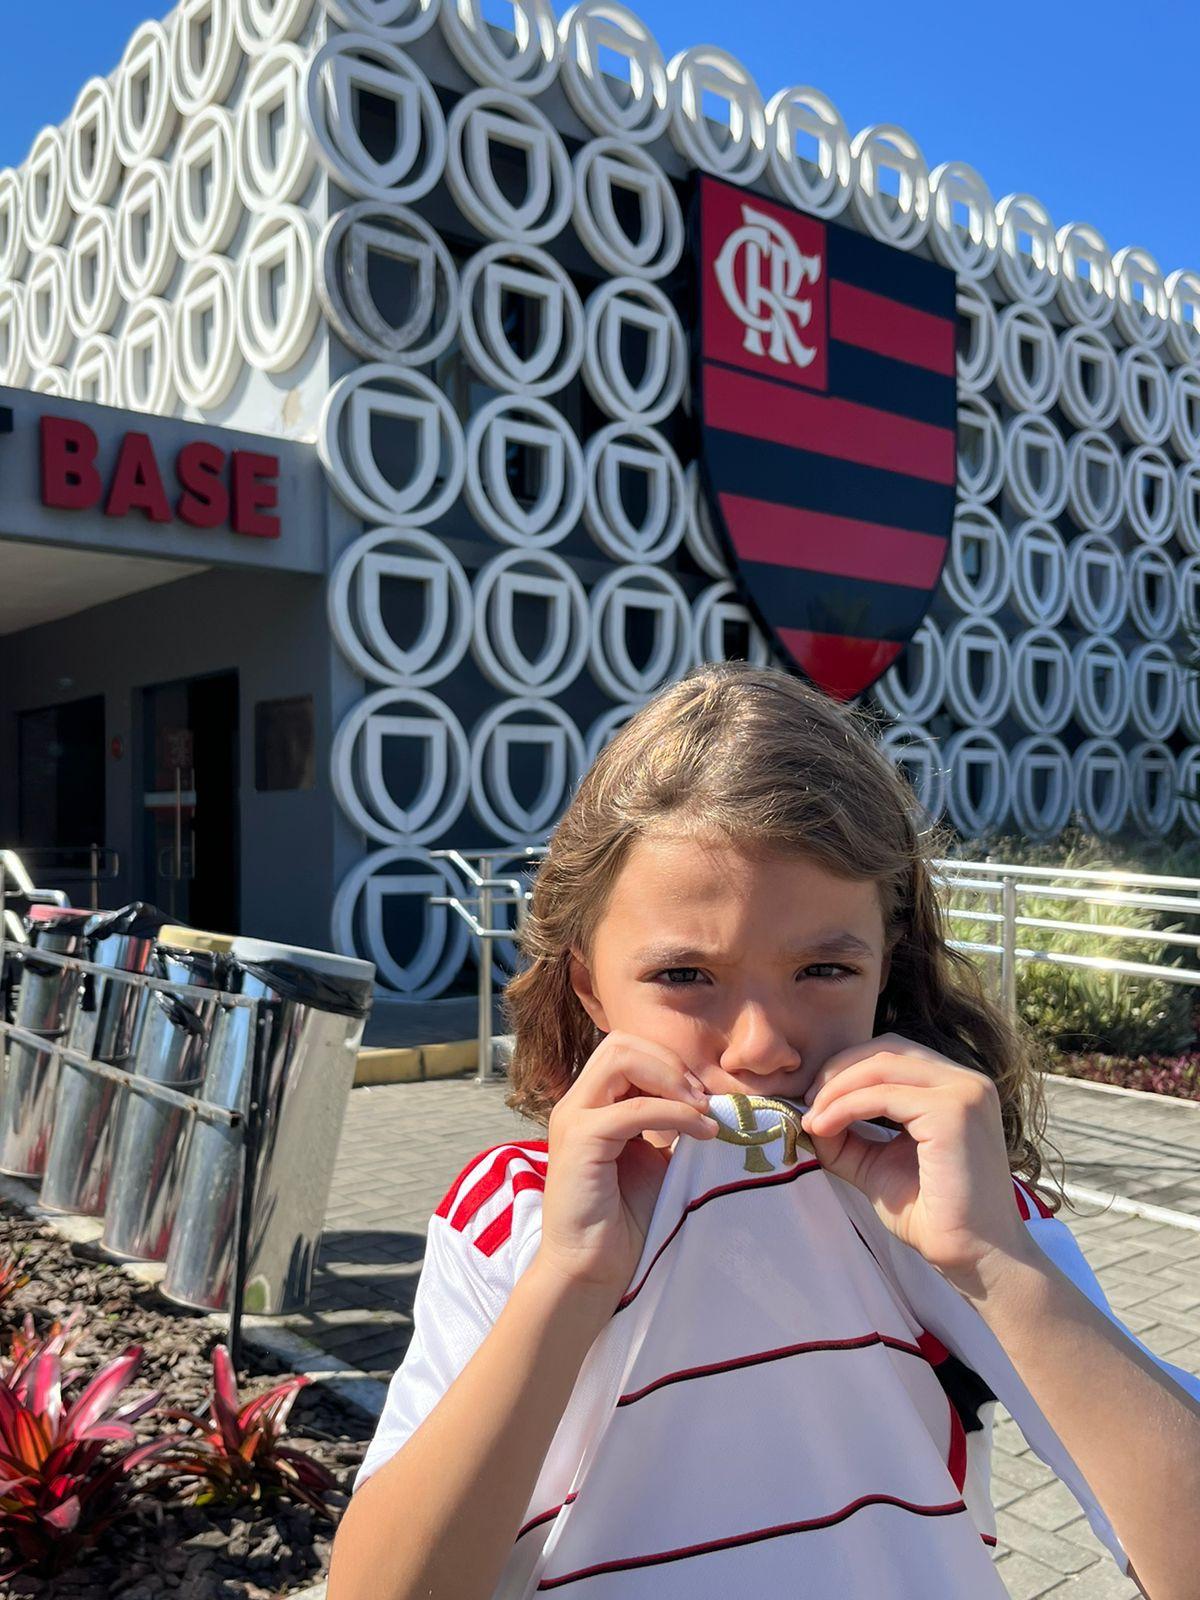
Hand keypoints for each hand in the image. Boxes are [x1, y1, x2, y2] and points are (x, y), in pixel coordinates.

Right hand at [533, 1032, 719, 1310]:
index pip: (626, 1049)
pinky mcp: (580, 1142)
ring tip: (700, 1110)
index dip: (668, 1062)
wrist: (593, 1269)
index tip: (702, 1096)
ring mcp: (573, 1119)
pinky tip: (701, 1133)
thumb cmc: (625, 1220)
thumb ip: (667, 1124)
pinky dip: (674, 1114)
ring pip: (621, 1059)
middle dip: (669, 1063)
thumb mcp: (653, 1158)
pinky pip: (632, 1108)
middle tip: (701, 1099)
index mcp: (591, 1104)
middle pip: (621, 1043)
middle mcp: (576, 1104)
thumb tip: (709, 1102)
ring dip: (671, 1079)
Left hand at [798, 1032, 1032, 1287]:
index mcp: (955, 1088)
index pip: (893, 1055)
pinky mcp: (953, 1112)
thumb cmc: (932, 1215)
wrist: (973, 1257)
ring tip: (814, 1119)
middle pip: (886, 1050)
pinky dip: (845, 1106)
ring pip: (881, 1066)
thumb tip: (808, 1112)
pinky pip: (882, 1096)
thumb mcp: (877, 1163)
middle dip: (838, 1071)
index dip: (847, 1069)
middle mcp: (966, 1082)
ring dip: (836, 1088)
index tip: (814, 1099)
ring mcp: (964, 1093)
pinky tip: (826, 1127)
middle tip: (807, 1102)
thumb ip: (848, 1134)